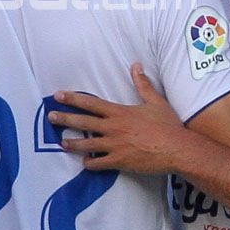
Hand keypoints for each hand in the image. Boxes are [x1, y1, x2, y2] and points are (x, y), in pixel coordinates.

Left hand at [48, 64, 187, 173]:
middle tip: (50, 117)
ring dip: (72, 144)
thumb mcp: (155, 101)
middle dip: (64, 119)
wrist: (178, 149)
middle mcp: (113, 128)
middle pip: (83, 123)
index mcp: (119, 112)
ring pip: (86, 145)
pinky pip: (98, 164)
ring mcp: (114, 146)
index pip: (90, 103)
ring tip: (62, 143)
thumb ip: (142, 84)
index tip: (58, 96)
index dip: (73, 98)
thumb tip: (136, 65)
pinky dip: (90, 164)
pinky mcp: (119, 162)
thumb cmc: (168, 125)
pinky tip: (85, 163)